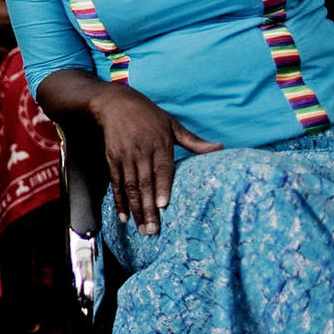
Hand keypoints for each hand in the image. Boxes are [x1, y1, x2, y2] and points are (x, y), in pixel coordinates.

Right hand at [91, 85, 219, 235]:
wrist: (115, 103)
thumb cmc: (148, 114)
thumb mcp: (172, 124)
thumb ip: (194, 141)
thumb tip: (220, 148)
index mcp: (159, 143)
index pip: (162, 169)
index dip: (162, 187)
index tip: (163, 205)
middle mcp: (141, 152)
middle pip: (145, 184)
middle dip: (148, 209)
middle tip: (153, 231)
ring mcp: (125, 157)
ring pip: (131, 187)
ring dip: (136, 210)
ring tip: (142, 229)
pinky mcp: (112, 159)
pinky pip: (116, 184)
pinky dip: (119, 201)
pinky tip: (123, 216)